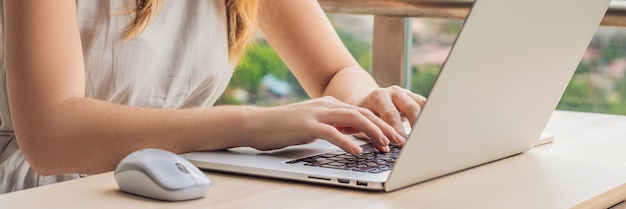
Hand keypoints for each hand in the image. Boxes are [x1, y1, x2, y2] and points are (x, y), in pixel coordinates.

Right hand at [246, 96, 404, 154]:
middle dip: (384, 127)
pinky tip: (357, 151)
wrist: (257, 124)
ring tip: (384, 145)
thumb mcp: (315, 125)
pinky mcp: (307, 125)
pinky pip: (332, 133)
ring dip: (372, 133)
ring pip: (353, 119)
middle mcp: (327, 105)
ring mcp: (317, 113)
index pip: (363, 111)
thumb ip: (335, 126)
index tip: (396, 135)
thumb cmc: (285, 127)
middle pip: (363, 113)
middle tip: (399, 141)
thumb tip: (355, 134)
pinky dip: (347, 142)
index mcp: (331, 104)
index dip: (382, 123)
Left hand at [356, 85, 426, 139]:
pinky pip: (426, 106)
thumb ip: (374, 134)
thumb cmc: (364, 115)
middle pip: (411, 107)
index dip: (397, 129)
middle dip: (416, 125)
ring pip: (423, 104)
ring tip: (428, 135)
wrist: (366, 101)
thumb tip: (385, 149)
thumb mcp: (365, 123)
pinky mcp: (414, 98)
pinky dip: (429, 117)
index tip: (402, 143)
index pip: (391, 114)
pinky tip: (431, 129)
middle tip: (418, 140)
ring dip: (426, 120)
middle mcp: (394, 93)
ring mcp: (406, 94)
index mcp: (379, 97)